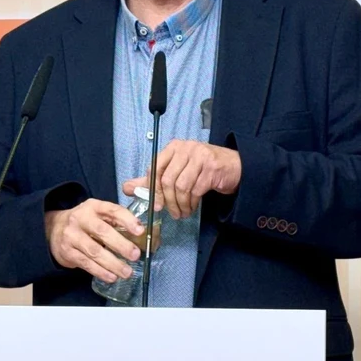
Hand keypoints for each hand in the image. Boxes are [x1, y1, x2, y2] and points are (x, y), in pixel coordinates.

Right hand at [45, 199, 143, 282]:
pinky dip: (101, 272)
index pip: (112, 210)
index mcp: (93, 207)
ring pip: (94, 251)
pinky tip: (112, 276)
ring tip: (127, 272)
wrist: (53, 228)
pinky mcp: (67, 252)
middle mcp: (81, 218)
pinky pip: (86, 264)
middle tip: (135, 255)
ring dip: (113, 263)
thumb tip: (141, 236)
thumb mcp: (97, 214)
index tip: (140, 230)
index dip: (127, 220)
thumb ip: (115, 221)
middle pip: (102, 232)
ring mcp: (72, 236)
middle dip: (121, 245)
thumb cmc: (84, 222)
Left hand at [122, 139, 241, 219]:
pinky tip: (192, 207)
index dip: (152, 189)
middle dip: (167, 200)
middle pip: (167, 179)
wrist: (234, 167)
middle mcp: (186, 148)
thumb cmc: (202, 169)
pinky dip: (192, 203)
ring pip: (181, 186)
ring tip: (183, 212)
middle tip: (172, 213)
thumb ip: (152, 180)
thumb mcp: (176, 171)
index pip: (155, 167)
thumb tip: (126, 187)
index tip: (155, 205)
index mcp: (173, 147)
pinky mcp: (211, 167)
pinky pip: (196, 190)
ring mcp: (200, 156)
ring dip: (181, 204)